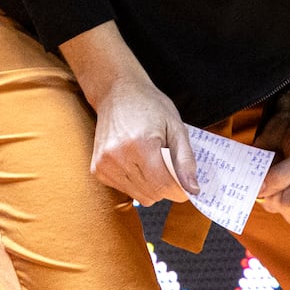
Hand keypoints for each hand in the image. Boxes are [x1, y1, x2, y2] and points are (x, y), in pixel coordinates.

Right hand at [87, 75, 199, 205]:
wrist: (117, 94)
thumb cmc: (150, 107)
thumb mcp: (176, 127)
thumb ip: (185, 160)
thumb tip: (193, 190)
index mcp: (141, 145)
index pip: (163, 185)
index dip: (179, 190)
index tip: (187, 187)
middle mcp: (118, 157)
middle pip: (151, 193)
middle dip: (166, 187)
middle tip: (171, 167)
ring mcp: (104, 165)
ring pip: (138, 196)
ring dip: (151, 186)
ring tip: (153, 162)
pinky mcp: (97, 170)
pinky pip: (125, 190)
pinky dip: (136, 183)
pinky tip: (138, 162)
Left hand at [254, 78, 289, 223]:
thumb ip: (282, 177)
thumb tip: (256, 190)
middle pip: (274, 205)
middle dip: (277, 181)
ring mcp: (276, 194)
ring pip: (259, 197)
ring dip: (264, 174)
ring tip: (279, 158)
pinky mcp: (261, 183)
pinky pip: (246, 186)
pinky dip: (248, 171)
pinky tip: (261, 159)